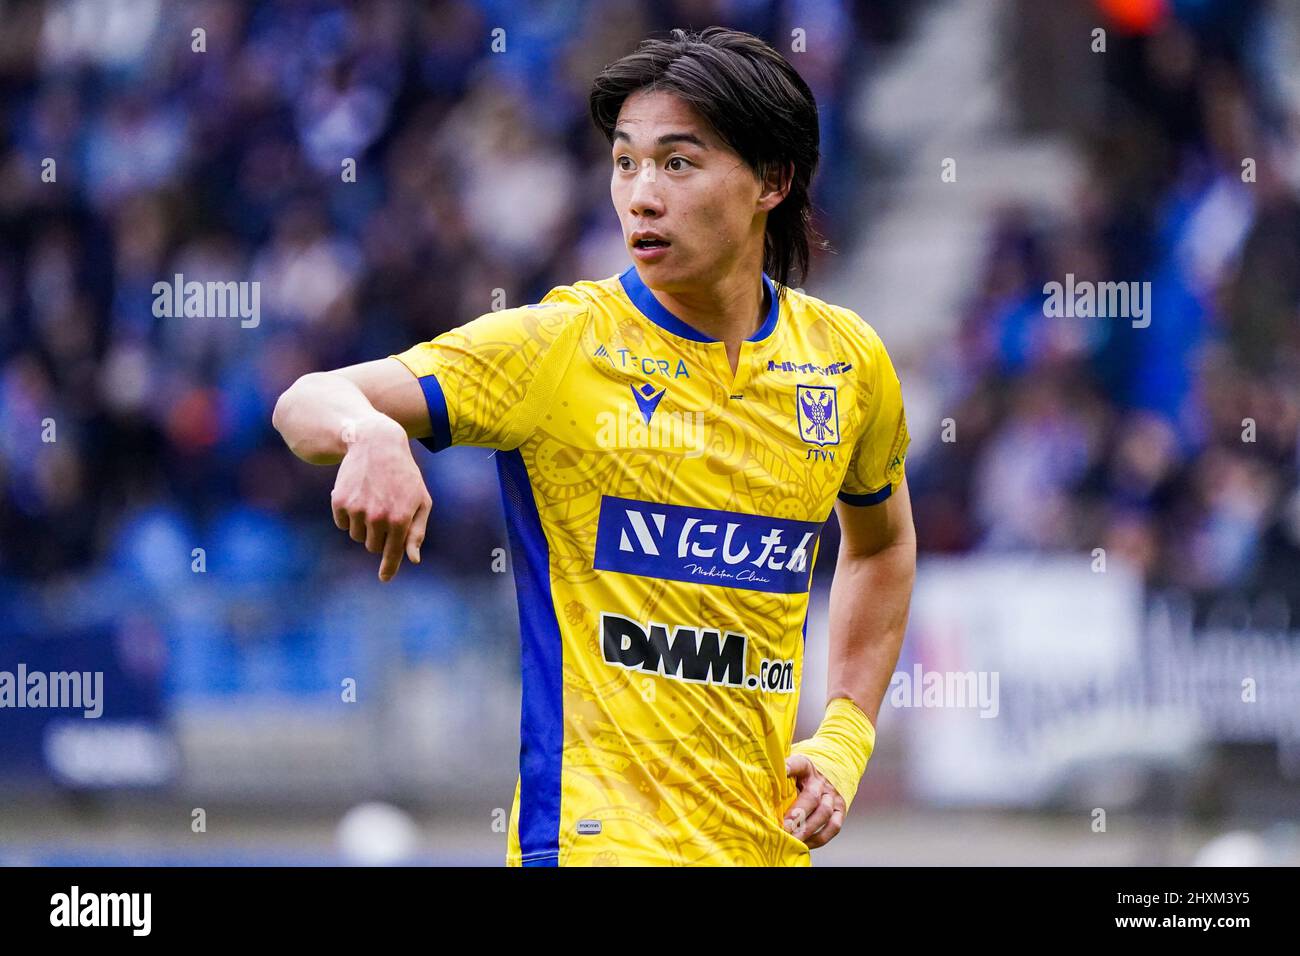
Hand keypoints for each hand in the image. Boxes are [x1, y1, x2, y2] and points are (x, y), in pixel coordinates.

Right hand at [330, 415, 432, 581]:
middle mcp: (377, 517)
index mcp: (400, 519)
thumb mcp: (420, 500)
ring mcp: (356, 510)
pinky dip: (349, 516)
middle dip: (380, 536)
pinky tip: (358, 495)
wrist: (377, 443)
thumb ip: (416, 532)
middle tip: (385, 513)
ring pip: (358, 536)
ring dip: (364, 525)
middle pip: (374, 546)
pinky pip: (343, 524)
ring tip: (373, 500)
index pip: (392, 553)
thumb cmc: (404, 474)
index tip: (384, 579)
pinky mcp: (339, 502)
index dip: (388, 568)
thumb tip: (412, 560)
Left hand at [783, 754, 846, 847]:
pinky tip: (804, 844)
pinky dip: (819, 838)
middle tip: (783, 827)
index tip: (781, 772)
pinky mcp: (840, 810)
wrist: (825, 775)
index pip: (798, 764)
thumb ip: (777, 779)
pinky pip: (834, 826)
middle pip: (812, 796)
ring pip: (824, 813)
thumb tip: (756, 787)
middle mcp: (820, 781)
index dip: (789, 767)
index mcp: (805, 766)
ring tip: (793, 840)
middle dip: (797, 814)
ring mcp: (832, 796)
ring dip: (807, 829)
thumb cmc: (798, 777)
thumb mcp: (788, 771)